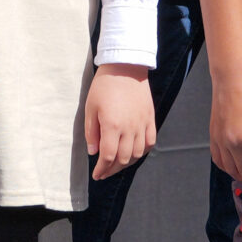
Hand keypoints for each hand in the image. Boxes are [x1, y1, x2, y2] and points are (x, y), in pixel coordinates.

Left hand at [85, 65, 155, 180]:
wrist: (126, 67)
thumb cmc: (104, 85)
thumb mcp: (90, 107)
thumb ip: (91, 132)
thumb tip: (94, 152)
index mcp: (112, 125)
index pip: (108, 156)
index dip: (102, 169)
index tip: (97, 175)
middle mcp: (129, 128)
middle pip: (123, 159)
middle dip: (112, 169)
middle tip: (104, 172)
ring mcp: (142, 124)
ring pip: (138, 154)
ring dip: (127, 163)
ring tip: (118, 165)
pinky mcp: (150, 119)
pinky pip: (150, 142)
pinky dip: (142, 152)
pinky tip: (134, 153)